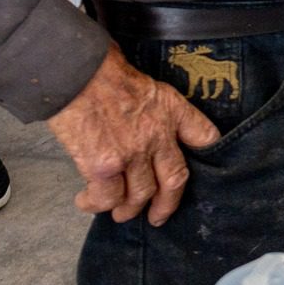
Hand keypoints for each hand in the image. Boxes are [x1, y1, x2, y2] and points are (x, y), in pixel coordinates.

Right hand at [45, 46, 219, 225]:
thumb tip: (139, 116)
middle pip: (174, 180)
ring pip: (139, 196)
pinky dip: (97, 204)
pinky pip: (106, 198)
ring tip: (120, 212)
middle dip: (167, 204)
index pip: (202, 134)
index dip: (207, 151)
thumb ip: (150, 105)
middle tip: (158, 216)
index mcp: (170, 109)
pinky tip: (87, 201)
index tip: (203, 163)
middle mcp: (156, 135)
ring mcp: (131, 154)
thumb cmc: (103, 68)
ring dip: (128, 209)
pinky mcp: (103, 168)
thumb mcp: (143, 80)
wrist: (76, 72)